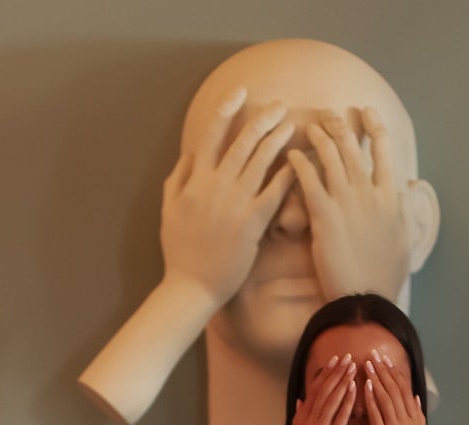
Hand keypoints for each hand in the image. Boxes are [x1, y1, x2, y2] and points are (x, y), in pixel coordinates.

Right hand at [160, 88, 295, 307]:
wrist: (190, 287)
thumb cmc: (179, 252)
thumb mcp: (168, 210)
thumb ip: (178, 178)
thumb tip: (189, 154)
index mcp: (195, 180)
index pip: (212, 134)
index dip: (227, 109)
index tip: (241, 92)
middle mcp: (216, 186)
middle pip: (242, 141)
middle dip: (262, 118)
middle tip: (279, 105)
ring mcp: (235, 204)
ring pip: (260, 161)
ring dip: (278, 139)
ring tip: (292, 125)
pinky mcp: (252, 224)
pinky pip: (273, 193)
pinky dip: (286, 176)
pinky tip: (299, 163)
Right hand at [283, 354, 356, 424]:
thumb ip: (299, 418)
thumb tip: (300, 401)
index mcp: (301, 419)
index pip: (313, 390)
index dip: (324, 374)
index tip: (333, 360)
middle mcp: (308, 420)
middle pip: (322, 390)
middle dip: (335, 371)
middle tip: (346, 356)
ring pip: (331, 398)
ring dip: (342, 380)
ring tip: (352, 366)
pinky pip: (340, 415)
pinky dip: (347, 400)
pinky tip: (355, 388)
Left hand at [286, 107, 409, 301]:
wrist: (365, 298)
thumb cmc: (385, 276)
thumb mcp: (403, 240)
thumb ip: (403, 211)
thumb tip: (404, 191)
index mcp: (389, 196)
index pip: (383, 149)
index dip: (373, 126)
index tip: (366, 112)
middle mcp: (368, 192)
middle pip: (352, 146)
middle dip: (339, 124)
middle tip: (328, 113)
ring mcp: (345, 201)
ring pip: (330, 156)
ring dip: (319, 136)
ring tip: (309, 126)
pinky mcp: (323, 216)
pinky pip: (309, 180)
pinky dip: (300, 163)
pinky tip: (292, 154)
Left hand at [364, 353, 429, 424]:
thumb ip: (417, 415)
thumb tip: (417, 397)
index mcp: (415, 418)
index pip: (404, 389)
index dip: (395, 373)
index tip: (386, 360)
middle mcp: (407, 419)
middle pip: (395, 389)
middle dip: (384, 370)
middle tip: (374, 354)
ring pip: (386, 397)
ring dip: (377, 379)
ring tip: (368, 364)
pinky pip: (378, 415)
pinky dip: (372, 399)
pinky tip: (366, 386)